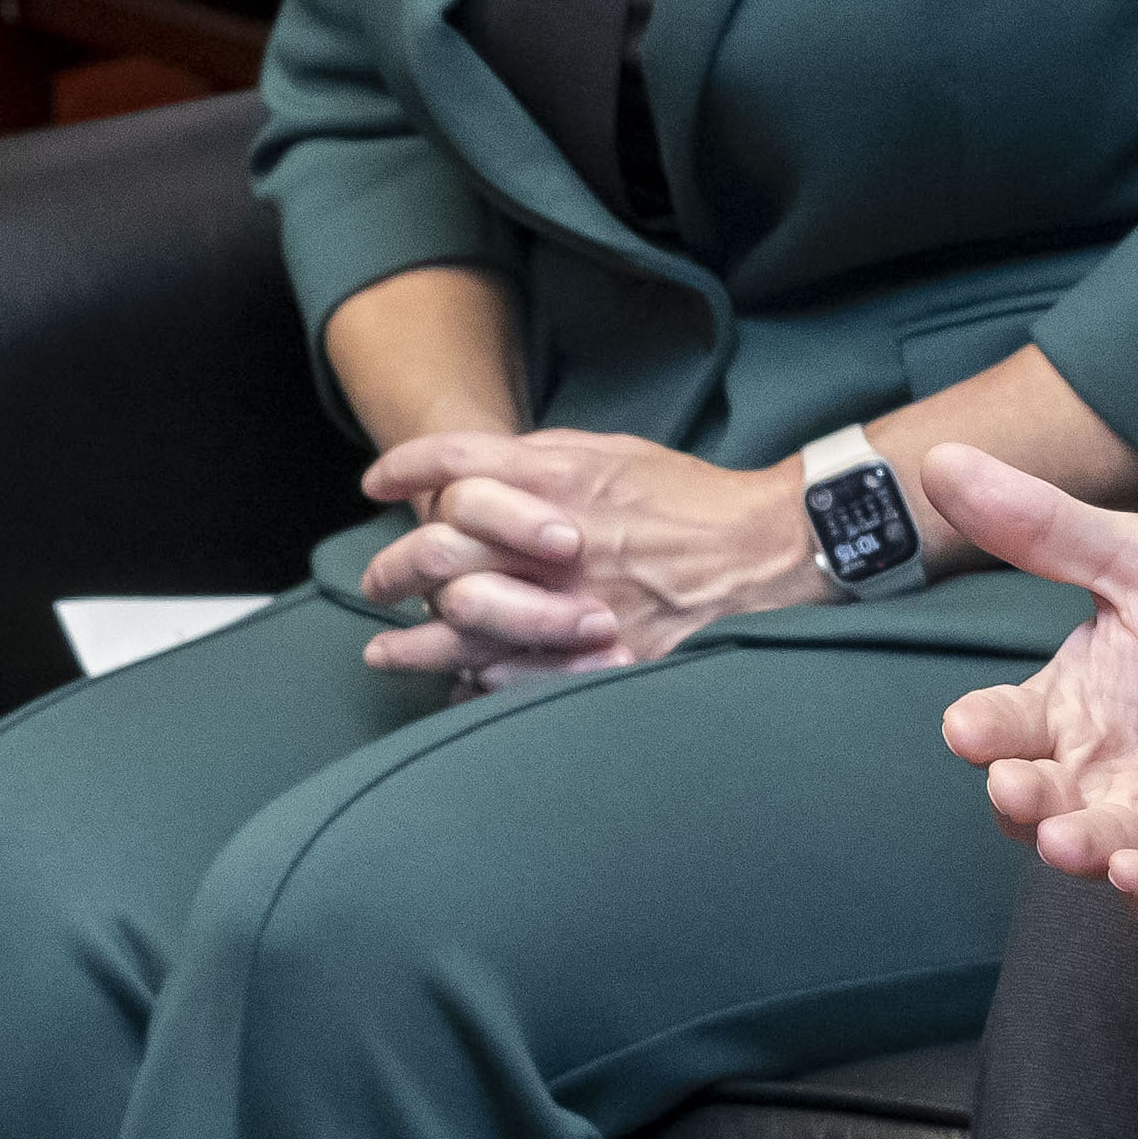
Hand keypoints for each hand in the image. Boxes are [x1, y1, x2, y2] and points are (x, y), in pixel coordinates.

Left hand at [357, 424, 823, 680]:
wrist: (763, 549)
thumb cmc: (688, 498)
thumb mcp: (612, 453)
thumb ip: (541, 460)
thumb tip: (477, 470)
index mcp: (555, 479)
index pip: (451, 464)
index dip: (403, 469)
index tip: (375, 482)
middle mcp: (552, 541)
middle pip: (438, 549)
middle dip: (391, 568)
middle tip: (374, 583)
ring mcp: (569, 603)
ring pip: (462, 626)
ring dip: (412, 644)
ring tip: (384, 655)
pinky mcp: (594, 656)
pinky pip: (514, 678)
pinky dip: (477, 684)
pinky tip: (457, 685)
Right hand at [929, 442, 1137, 918]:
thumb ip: (1049, 529)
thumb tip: (940, 458)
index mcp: (1068, 708)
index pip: (1004, 726)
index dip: (982, 730)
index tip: (968, 728)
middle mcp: (1097, 777)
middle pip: (1035, 801)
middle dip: (1020, 799)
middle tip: (1015, 787)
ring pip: (1097, 849)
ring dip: (1078, 850)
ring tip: (1068, 842)